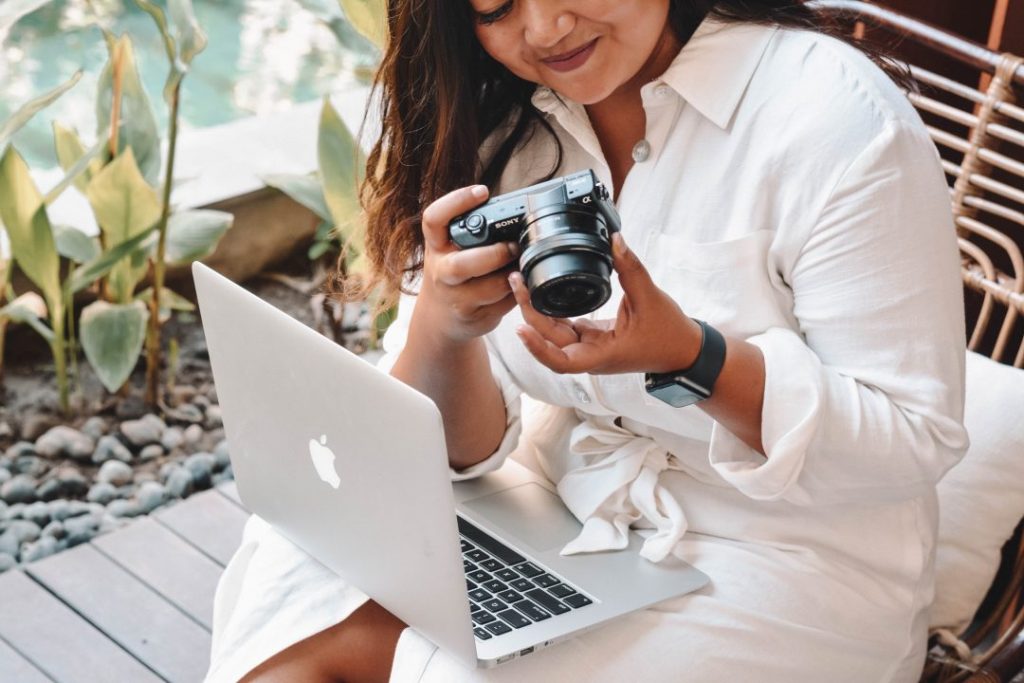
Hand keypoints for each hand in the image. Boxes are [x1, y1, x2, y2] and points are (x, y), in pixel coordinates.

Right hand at [416, 185, 518, 342]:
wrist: (440, 318)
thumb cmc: (454, 274)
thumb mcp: (451, 250)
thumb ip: (473, 234)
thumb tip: (515, 212)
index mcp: (436, 247)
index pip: (434, 219)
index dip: (456, 202)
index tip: (482, 191)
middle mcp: (441, 272)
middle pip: (463, 264)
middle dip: (495, 255)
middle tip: (512, 247)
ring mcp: (456, 298)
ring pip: (491, 288)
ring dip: (512, 276)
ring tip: (521, 265)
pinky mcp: (474, 317)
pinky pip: (504, 304)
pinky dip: (517, 293)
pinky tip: (520, 284)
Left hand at [511, 233, 702, 374]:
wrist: (683, 350)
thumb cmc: (669, 333)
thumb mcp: (650, 297)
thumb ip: (630, 268)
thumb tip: (615, 240)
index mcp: (602, 354)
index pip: (560, 361)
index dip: (538, 348)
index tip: (521, 328)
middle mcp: (591, 354)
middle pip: (550, 341)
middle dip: (530, 314)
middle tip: (517, 283)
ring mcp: (590, 347)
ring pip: (555, 335)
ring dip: (537, 313)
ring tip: (522, 284)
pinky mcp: (593, 338)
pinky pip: (566, 328)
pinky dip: (552, 312)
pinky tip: (541, 293)